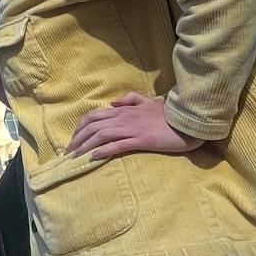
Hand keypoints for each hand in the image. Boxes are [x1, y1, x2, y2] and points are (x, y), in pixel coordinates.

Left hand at [68, 93, 201, 160]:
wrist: (188, 121)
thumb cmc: (169, 114)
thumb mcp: (148, 101)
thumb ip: (131, 99)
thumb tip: (113, 102)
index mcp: (124, 109)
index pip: (94, 115)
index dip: (80, 126)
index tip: (73, 138)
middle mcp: (124, 117)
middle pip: (93, 125)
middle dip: (77, 138)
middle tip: (68, 151)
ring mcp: (132, 128)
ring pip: (101, 135)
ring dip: (85, 146)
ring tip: (75, 156)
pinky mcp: (141, 140)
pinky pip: (117, 145)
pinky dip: (103, 150)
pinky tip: (94, 157)